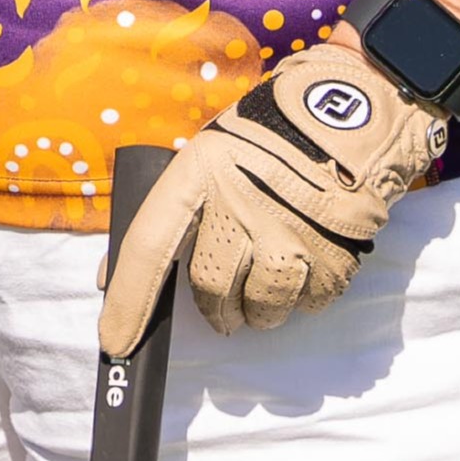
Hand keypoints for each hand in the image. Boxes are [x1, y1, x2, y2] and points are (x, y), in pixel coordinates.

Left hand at [96, 34, 452, 352]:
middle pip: (210, 286)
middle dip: (213, 308)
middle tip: (221, 305)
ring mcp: (293, 231)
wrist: (348, 115)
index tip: (116, 344)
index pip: (149, 245)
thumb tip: (111, 278)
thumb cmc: (263, 140)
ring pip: (262, 306)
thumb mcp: (204, 159)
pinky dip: (302, 298)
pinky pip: (309, 303)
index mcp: (198, 172)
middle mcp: (242, 202)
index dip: (129, 300)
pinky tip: (304, 264)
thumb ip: (165, 216)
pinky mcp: (338, 253)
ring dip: (260, 310)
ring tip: (266, 285)